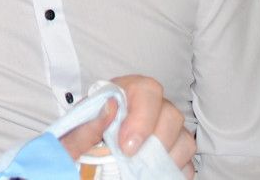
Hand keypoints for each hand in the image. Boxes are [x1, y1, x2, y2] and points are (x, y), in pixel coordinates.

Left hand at [60, 75, 194, 177]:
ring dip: (168, 157)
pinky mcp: (174, 153)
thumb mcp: (71, 136)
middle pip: (172, 113)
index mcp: (123, 94)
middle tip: (134, 158)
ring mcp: (165, 130)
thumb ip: (86, 125)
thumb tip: (110, 108)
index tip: (125, 144)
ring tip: (144, 169)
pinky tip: (157, 174)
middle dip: (157, 139)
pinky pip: (188, 160)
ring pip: (185, 137)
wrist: (82, 162)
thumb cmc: (76, 144)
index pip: (146, 89)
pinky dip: (176, 169)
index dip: (142, 116)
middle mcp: (149, 108)